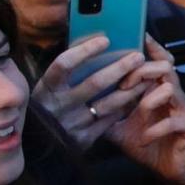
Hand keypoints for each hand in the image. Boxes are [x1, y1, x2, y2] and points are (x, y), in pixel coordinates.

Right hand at [35, 37, 152, 152]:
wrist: (38, 144)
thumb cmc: (47, 106)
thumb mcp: (48, 88)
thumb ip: (66, 70)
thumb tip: (91, 40)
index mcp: (47, 88)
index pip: (64, 64)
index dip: (84, 51)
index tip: (105, 39)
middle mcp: (59, 105)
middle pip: (95, 83)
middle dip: (120, 68)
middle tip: (138, 56)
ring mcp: (73, 123)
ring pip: (108, 104)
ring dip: (131, 89)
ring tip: (146, 77)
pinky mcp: (84, 138)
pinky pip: (110, 120)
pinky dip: (125, 108)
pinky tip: (137, 98)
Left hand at [109, 36, 184, 184]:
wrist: (172, 171)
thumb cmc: (147, 144)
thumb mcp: (119, 126)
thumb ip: (107, 110)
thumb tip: (78, 100)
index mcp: (158, 90)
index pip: (158, 61)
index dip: (151, 47)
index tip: (137, 35)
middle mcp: (175, 94)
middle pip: (164, 67)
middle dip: (141, 71)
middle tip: (124, 84)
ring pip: (170, 87)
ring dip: (148, 99)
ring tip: (138, 112)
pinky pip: (173, 121)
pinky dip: (154, 130)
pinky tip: (143, 139)